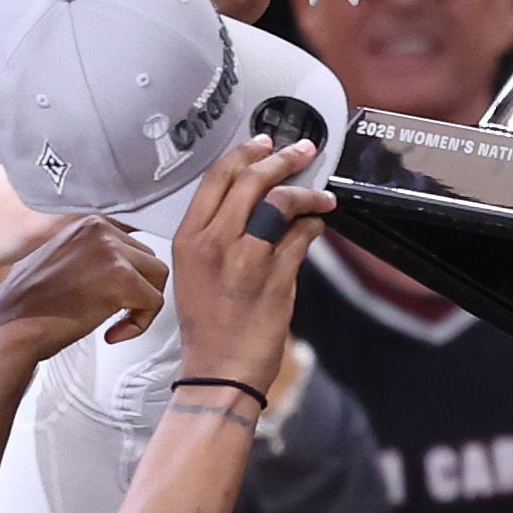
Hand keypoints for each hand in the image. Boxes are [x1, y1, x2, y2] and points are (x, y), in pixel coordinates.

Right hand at [0, 217, 167, 363]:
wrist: (10, 329)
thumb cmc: (30, 306)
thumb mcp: (62, 260)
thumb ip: (91, 253)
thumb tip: (127, 261)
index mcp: (88, 222)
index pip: (133, 246)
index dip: (128, 278)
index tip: (110, 298)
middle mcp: (100, 228)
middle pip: (149, 260)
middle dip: (138, 292)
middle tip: (112, 315)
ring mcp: (110, 251)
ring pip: (158, 278)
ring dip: (142, 307)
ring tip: (113, 324)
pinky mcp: (120, 279)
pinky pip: (154, 302)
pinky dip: (139, 325)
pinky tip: (110, 334)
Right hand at [169, 136, 333, 390]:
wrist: (219, 370)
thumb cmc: (208, 324)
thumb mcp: (195, 271)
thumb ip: (217, 234)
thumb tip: (254, 202)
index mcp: (189, 238)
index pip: (217, 178)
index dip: (245, 154)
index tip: (265, 143)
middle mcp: (214, 243)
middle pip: (252, 180)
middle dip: (283, 159)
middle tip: (304, 151)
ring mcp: (247, 259)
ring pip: (281, 202)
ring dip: (308, 192)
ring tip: (322, 195)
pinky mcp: (277, 278)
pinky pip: (302, 236)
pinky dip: (315, 224)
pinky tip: (318, 224)